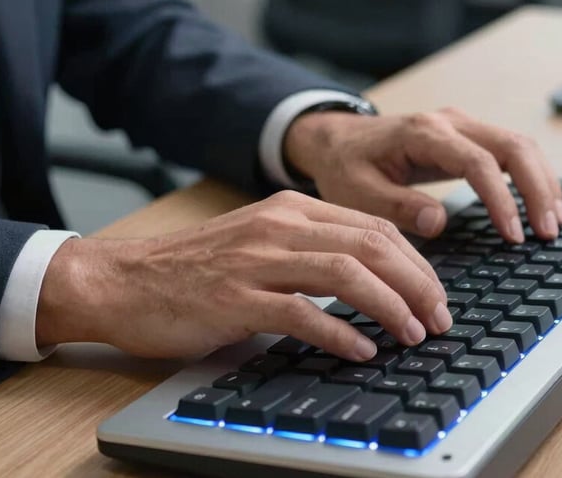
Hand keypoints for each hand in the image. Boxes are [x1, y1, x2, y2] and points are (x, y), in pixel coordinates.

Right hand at [36, 191, 450, 360]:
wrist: (123, 280)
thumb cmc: (195, 268)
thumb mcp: (260, 243)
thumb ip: (310, 251)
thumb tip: (371, 278)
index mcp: (291, 210)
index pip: (373, 227)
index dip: (415, 263)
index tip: (434, 294)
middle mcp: (279, 227)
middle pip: (371, 246)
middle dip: (417, 284)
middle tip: (439, 318)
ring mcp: (256, 261)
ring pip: (346, 274)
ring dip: (390, 306)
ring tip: (413, 334)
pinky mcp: (234, 298)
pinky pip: (301, 313)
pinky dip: (339, 333)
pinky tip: (360, 350)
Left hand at [285, 108, 561, 241]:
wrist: (337, 140)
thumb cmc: (346, 166)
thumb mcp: (357, 192)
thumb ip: (397, 206)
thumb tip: (438, 222)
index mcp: (423, 134)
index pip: (477, 163)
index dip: (502, 200)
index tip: (513, 235)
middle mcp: (449, 123)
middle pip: (513, 146)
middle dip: (537, 189)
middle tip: (548, 232)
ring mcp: (461, 125)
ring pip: (519, 145)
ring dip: (542, 182)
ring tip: (554, 221)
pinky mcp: (466, 136)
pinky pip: (509, 150)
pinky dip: (531, 175)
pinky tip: (541, 202)